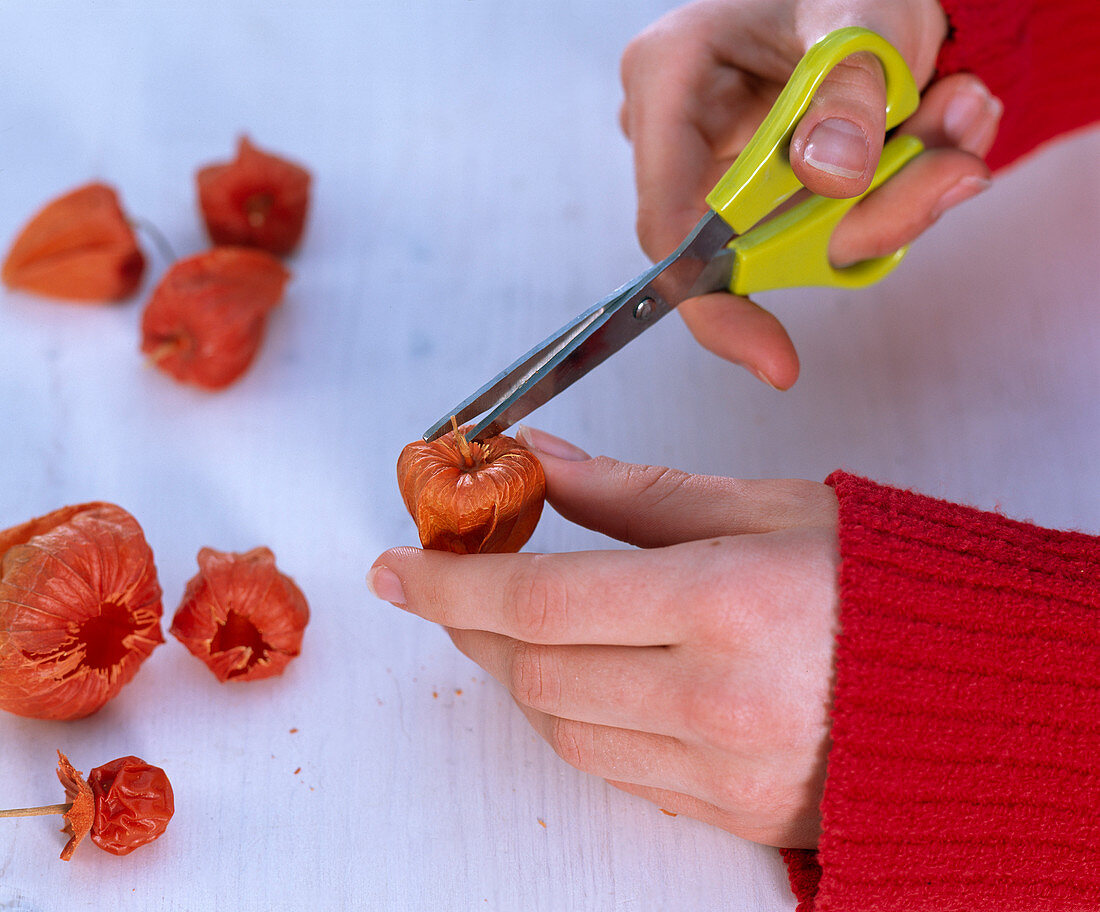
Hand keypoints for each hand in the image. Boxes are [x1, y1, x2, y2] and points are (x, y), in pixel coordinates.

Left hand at [369, 426, 840, 847]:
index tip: (399, 567)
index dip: (453, 583)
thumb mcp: (763, 508)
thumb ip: (634, 493)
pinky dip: (576, 718)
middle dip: (472, 627)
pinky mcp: (729, 815)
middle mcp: (718, 701)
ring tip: (510, 625)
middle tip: (447, 587)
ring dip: (517, 673)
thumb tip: (538, 460)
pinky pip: (614, 771)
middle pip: (535, 672)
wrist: (971, 693)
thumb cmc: (876, 582)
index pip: (543, 599)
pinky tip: (582, 675)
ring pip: (562, 729)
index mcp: (728, 603)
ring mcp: (722, 773)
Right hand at [619, 0, 1001, 386]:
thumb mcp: (859, 12)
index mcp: (668, 82)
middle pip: (753, 244)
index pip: (670, 225)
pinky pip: (830, 226)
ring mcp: (725, 168)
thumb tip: (831, 175)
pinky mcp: (770, 189)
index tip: (774, 358)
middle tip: (953, 171)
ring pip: (804, 240)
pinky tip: (938, 121)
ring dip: (897, 194)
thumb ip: (849, 88)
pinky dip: (896, 188)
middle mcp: (684, 137)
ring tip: (954, 114)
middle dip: (863, 222)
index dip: (716, 304)